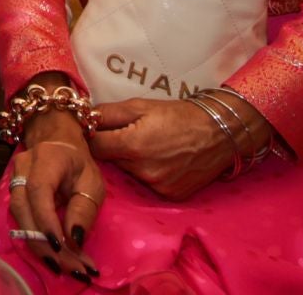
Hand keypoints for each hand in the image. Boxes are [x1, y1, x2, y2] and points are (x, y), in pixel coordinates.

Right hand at [6, 117, 104, 281]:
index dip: (45, 220)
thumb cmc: (79, 164)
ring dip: (41, 247)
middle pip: (23, 208)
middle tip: (71, 268)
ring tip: (66, 268)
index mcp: (45, 159)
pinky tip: (56, 258)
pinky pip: (20, 221)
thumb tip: (74, 240)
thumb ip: (84, 209)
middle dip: (45, 242)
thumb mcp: (92, 182)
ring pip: (18, 218)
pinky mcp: (12, 195)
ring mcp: (13, 181)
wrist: (57, 146)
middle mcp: (22, 169)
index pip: (38, 190)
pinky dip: (38, 242)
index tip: (61, 246)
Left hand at [90, 98, 234, 198]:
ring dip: (132, 162)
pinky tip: (163, 160)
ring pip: (129, 174)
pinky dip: (150, 173)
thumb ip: (108, 114)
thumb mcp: (140, 106)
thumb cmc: (179, 115)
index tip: (95, 131)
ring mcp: (158, 186)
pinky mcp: (170, 195)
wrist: (219, 133)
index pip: (95, 148)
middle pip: (112, 162)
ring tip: (150, 146)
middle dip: (114, 149)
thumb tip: (83, 119)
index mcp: (132, 145)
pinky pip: (149, 184)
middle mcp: (143, 171)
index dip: (93, 138)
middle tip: (129, 135)